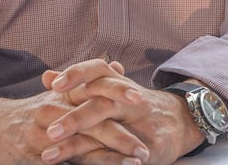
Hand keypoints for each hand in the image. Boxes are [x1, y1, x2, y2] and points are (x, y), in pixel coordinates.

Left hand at [42, 59, 203, 164]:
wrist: (182, 119)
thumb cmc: (135, 105)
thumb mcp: (111, 88)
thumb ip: (78, 84)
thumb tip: (45, 76)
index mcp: (118, 84)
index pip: (98, 71)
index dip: (77, 74)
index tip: (53, 84)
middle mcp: (130, 101)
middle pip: (102, 104)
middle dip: (75, 119)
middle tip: (49, 132)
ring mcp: (141, 124)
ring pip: (109, 134)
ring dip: (78, 146)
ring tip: (49, 157)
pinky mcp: (149, 147)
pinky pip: (125, 157)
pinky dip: (109, 164)